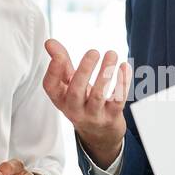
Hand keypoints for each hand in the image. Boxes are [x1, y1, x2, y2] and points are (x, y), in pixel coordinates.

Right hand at [42, 39, 129, 167]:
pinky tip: (124, 66)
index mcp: (61, 99)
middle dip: (84, 71)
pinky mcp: (111, 117)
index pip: (50, 87)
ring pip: (98, 96)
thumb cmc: (82, 101)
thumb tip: (49, 42)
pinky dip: (122, 83)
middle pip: (76, 92)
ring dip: (106, 74)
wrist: (99, 133)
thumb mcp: (69, 84)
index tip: (59, 55)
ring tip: (111, 54)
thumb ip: (61, 62)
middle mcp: (74, 109)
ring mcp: (93, 115)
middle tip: (93, 52)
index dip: (53, 71)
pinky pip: (118, 100)